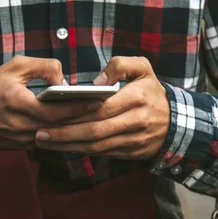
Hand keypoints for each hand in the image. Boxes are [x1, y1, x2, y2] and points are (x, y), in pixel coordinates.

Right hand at [0, 56, 101, 150]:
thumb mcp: (14, 67)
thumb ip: (43, 67)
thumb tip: (65, 80)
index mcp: (18, 103)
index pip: (55, 110)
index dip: (79, 107)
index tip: (98, 100)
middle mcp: (21, 125)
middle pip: (61, 126)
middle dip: (83, 118)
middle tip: (104, 109)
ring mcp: (22, 139)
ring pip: (57, 136)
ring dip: (76, 128)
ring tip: (95, 117)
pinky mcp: (23, 147)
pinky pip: (48, 141)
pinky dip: (62, 134)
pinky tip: (77, 125)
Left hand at [34, 56, 169, 159]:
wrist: (178, 123)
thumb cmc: (153, 92)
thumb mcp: (144, 69)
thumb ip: (120, 65)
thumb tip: (96, 82)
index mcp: (136, 98)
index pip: (100, 108)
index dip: (74, 113)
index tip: (51, 113)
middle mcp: (134, 122)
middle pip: (93, 131)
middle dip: (64, 134)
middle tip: (39, 133)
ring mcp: (132, 140)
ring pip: (95, 146)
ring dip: (67, 146)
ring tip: (44, 142)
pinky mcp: (129, 153)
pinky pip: (101, 153)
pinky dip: (80, 151)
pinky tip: (62, 146)